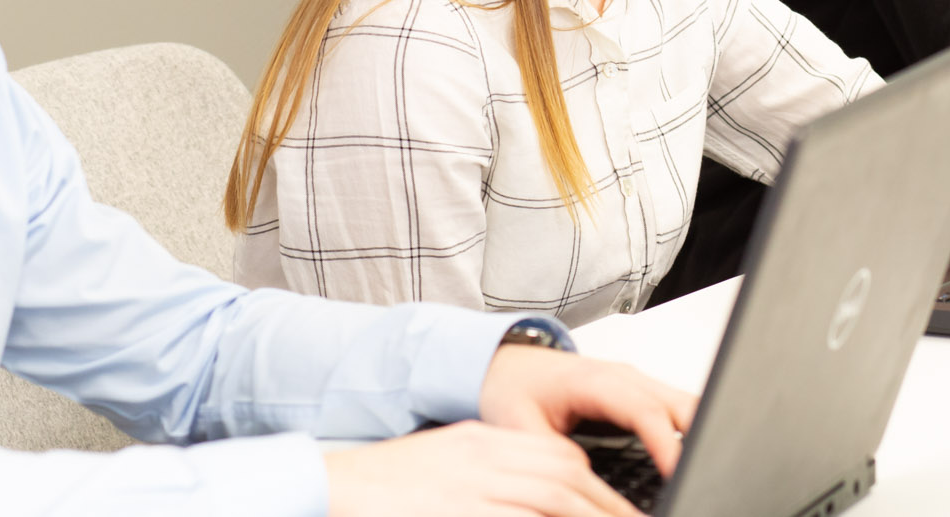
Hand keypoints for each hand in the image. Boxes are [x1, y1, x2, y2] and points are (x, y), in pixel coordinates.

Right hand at [325, 420, 637, 516]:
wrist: (334, 483)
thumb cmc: (388, 482)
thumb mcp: (448, 466)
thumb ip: (490, 475)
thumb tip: (532, 498)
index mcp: (482, 441)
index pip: (557, 456)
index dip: (593, 485)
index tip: (615, 506)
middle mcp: (483, 457)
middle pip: (563, 475)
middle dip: (605, 504)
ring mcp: (471, 484)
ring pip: (550, 498)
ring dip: (588, 515)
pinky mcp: (458, 507)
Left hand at [480, 346, 695, 480]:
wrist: (506, 364)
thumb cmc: (512, 388)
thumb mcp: (519, 427)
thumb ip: (550, 456)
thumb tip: (575, 486)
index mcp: (595, 382)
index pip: (645, 411)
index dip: (667, 444)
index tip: (679, 473)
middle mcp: (622, 377)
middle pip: (680, 402)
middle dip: (700, 436)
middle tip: (702, 475)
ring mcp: (635, 383)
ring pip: (684, 404)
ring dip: (697, 433)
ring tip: (700, 470)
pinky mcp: (638, 394)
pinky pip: (674, 410)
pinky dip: (688, 432)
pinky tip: (689, 460)